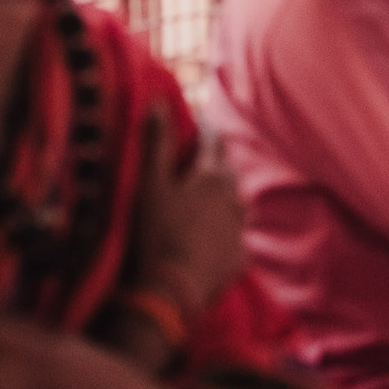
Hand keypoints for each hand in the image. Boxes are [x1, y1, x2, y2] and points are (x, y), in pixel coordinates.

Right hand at [130, 106, 245, 315]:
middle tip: (208, 158)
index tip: (203, 125)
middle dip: (217, 162)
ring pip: (237, 204)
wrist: (172, 288)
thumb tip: (158, 101)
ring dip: (226, 197)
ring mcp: (239, 230)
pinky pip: (236, 239)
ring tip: (213, 196)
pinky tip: (218, 238)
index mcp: (211, 176)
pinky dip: (227, 233)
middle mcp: (233, 199)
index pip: (212, 143)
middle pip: (228, 172)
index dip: (206, 132)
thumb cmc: (156, 231)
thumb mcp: (149, 183)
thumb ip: (156, 141)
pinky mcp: (239, 258)